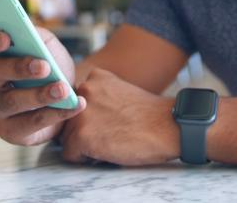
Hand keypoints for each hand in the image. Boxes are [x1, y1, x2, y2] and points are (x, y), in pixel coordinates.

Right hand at [0, 27, 85, 145]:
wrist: (66, 98)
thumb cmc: (50, 67)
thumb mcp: (45, 45)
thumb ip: (37, 37)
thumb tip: (32, 35)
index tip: (5, 38)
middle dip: (19, 68)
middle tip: (44, 66)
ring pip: (13, 101)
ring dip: (40, 95)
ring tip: (63, 89)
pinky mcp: (10, 131)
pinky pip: (32, 123)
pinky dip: (57, 113)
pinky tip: (75, 104)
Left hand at [59, 68, 178, 165]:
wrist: (169, 126)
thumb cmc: (149, 115)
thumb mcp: (120, 92)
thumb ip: (98, 98)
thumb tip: (78, 117)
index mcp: (94, 78)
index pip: (74, 103)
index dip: (89, 118)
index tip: (108, 123)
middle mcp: (83, 90)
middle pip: (68, 120)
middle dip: (84, 132)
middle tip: (111, 134)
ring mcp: (81, 113)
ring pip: (67, 138)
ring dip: (84, 146)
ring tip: (111, 142)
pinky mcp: (82, 135)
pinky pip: (70, 154)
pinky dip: (86, 159)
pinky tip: (108, 151)